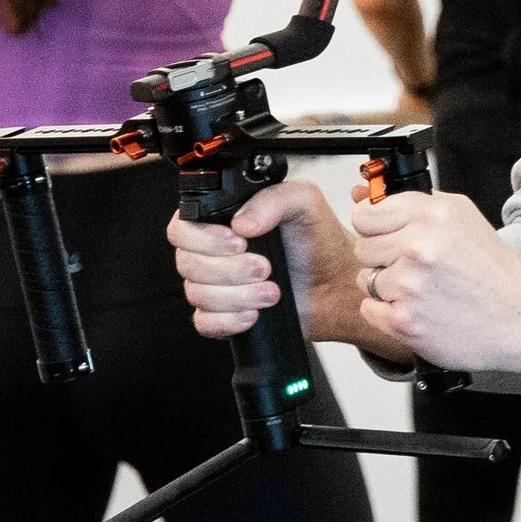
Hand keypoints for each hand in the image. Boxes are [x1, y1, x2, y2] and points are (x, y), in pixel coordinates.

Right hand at [170, 180, 393, 358]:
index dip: (203, 238)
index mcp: (221, 220)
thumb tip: (241, 222)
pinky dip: (229, 320)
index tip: (238, 242)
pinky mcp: (223, 315)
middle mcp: (212, 252)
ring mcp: (215, 286)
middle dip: (227, 269)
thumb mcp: (304, 202)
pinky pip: (205, 323)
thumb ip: (272, 199)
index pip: (182, 228)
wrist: (338, 284)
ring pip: (197, 294)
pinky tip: (255, 313)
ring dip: (236, 295)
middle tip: (264, 267)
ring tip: (272, 291)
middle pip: (187, 263)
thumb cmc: (320, 241)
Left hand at [349, 182, 520, 380]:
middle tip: (416, 268)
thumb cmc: (492, 270)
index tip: (387, 236)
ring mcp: (410, 286)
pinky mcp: (405, 321)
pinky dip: (388, 312)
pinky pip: (369, 310)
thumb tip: (367, 199)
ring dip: (388, 287)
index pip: (365, 214)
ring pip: (366, 280)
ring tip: (424, 290)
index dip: (374, 227)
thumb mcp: (462, 216)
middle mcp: (420, 247)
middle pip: (362, 247)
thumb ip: (416, 206)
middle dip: (382, 257)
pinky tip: (418, 309)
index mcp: (432, 215)